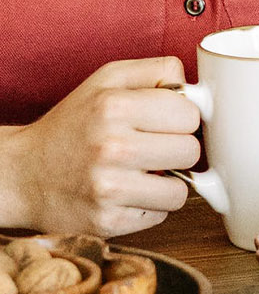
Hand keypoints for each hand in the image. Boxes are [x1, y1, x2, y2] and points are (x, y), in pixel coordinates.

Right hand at [0, 58, 200, 236]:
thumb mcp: (108, 79)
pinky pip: (160, 216)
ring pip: (181, 190)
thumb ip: (158, 71)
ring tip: (141, 172)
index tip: (163, 122)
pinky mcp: (107, 222)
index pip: (191, 115)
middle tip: (152, 147)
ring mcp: (108, 189)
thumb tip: (201, 90)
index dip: (181, 119)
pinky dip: (149, 206)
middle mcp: (111, 147)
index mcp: (114, 106)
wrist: (22, 174)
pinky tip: (126, 193)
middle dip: (176, 149)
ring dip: (167, 183)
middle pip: (191, 152)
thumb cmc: (74, 123)